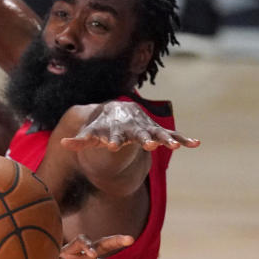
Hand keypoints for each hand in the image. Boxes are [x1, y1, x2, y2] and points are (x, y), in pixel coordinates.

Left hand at [61, 101, 200, 152]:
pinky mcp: (158, 132)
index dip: (112, 140)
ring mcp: (147, 130)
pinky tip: (196, 144)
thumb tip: (62, 143)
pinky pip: (173, 136)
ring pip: (158, 135)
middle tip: (149, 146)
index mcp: (116, 130)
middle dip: (143, 140)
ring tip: (175, 146)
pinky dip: (184, 139)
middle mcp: (133, 129)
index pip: (113, 136)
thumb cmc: (101, 128)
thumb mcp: (90, 134)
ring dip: (166, 140)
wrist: (117, 112)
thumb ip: (79, 141)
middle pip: (138, 135)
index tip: (112, 145)